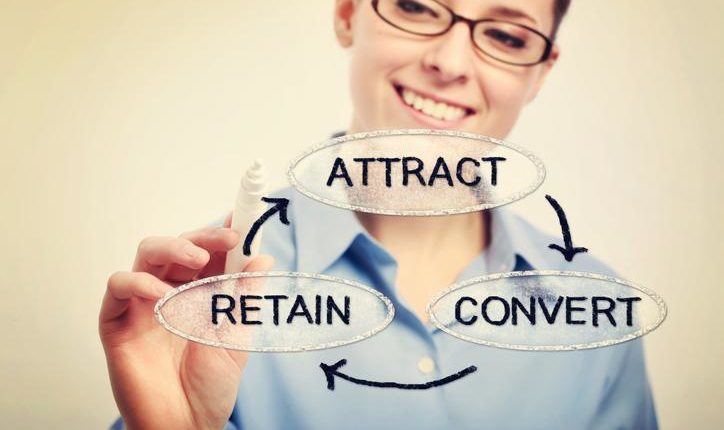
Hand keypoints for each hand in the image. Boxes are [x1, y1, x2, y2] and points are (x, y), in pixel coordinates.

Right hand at [99, 217, 272, 429]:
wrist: (187, 425)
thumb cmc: (210, 386)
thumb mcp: (238, 336)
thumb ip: (247, 296)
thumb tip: (264, 256)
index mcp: (201, 293)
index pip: (208, 252)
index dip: (222, 234)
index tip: (242, 223)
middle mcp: (171, 292)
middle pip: (177, 246)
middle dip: (202, 237)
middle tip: (226, 239)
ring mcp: (143, 305)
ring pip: (147, 255)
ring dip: (172, 248)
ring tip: (195, 259)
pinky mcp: (117, 323)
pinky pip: (117, 288)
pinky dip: (136, 282)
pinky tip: (160, 295)